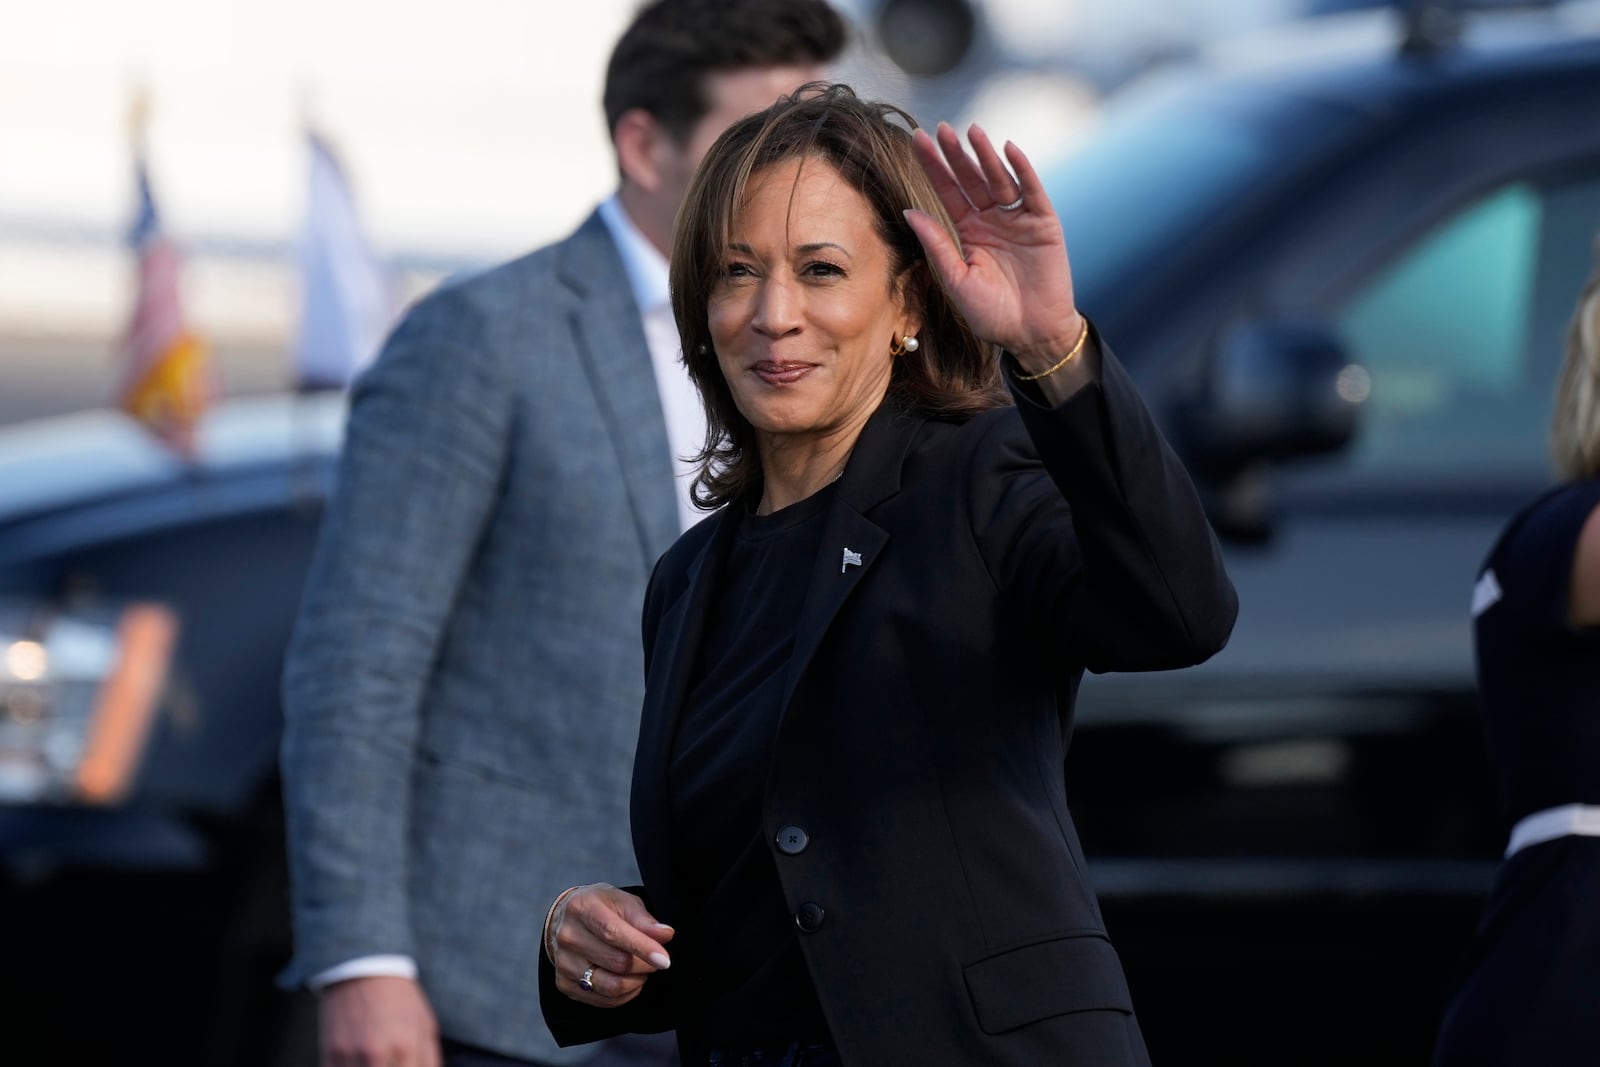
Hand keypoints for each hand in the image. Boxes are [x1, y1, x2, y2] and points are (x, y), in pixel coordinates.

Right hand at [318, 975, 439, 1066]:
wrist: (363, 969)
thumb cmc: (399, 999)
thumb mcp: (425, 1025)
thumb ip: (430, 1060)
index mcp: (406, 1048)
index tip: (407, 1066)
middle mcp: (377, 1054)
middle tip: (391, 1062)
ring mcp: (350, 1055)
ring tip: (377, 1060)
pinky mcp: (330, 1053)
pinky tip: (360, 1062)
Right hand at [548, 883, 674, 1008]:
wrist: (566, 920)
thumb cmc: (600, 908)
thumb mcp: (623, 902)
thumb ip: (644, 919)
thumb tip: (665, 935)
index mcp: (582, 908)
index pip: (613, 933)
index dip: (642, 948)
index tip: (664, 960)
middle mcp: (568, 936)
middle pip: (616, 962)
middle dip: (644, 964)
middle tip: (655, 959)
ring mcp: (563, 963)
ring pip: (610, 986)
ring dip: (636, 982)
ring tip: (641, 970)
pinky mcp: (564, 984)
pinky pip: (603, 1000)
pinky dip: (625, 994)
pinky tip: (629, 980)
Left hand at [904, 122, 1083, 370]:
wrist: (1031, 333)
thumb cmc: (991, 314)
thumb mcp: (956, 280)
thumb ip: (936, 245)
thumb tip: (908, 211)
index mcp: (969, 233)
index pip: (948, 192)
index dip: (934, 167)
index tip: (917, 140)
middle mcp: (992, 220)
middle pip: (971, 180)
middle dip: (956, 155)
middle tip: (940, 129)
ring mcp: (1018, 219)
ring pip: (999, 179)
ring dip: (985, 155)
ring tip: (971, 132)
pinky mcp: (1044, 223)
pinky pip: (1032, 191)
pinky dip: (1022, 169)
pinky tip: (1008, 150)